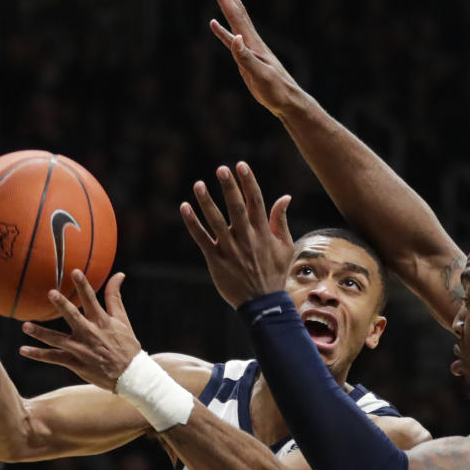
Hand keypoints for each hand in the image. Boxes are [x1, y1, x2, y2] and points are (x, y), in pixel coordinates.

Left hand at [19, 269, 140, 391]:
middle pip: (74, 317)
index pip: (92, 300)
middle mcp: (90, 334)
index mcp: (102, 322)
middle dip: (62, 305)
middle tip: (51, 293)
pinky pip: (54, 358)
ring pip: (58, 340)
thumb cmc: (126, 345)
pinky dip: (38, 354)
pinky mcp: (76, 363)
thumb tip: (119, 274)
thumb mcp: (123, 320)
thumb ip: (115, 297)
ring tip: (26, 326)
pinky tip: (23, 350)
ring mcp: (82, 350)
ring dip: (41, 333)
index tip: (75, 271)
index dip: (83, 285)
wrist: (130, 375)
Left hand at [180, 161, 292, 308]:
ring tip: (198, 184)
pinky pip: (202, 239)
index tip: (240, 165)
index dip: (248, 182)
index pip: (256, 202)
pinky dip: (193, 223)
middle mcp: (247, 238)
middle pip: (237, 208)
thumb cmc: (275, 273)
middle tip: (221, 169)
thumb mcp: (285, 246)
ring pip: (216, 222)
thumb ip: (280, 221)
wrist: (263, 304)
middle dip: (230, 187)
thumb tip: (285, 197)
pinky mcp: (216, 260)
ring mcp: (230, 249)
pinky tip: (184, 207)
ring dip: (207, 202)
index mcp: (263, 233)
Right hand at [210, 0, 306, 117]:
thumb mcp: (260, 75)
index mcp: (253, 43)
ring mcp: (249, 48)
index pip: (237, 16)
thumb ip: (246, 58)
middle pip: (237, 10)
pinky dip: (222, 31)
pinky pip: (231, 41)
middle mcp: (251, 41)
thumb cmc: (276, 90)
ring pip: (234, 21)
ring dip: (226, 4)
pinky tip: (214, 24)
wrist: (287, 101)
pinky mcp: (246, 59)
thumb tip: (235, 38)